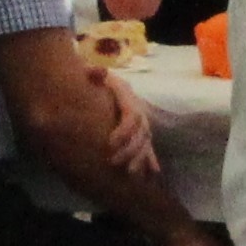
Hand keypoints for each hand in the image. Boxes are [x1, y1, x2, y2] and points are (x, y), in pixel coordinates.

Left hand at [89, 64, 162, 181]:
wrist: (100, 81)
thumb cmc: (92, 79)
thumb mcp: (91, 73)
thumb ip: (93, 73)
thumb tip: (100, 72)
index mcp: (127, 97)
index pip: (132, 116)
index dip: (124, 130)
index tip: (110, 143)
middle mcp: (138, 110)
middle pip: (141, 133)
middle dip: (130, 150)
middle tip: (113, 162)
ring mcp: (140, 123)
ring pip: (146, 143)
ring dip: (140, 158)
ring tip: (130, 172)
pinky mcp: (139, 132)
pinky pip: (148, 147)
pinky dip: (151, 159)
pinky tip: (154, 172)